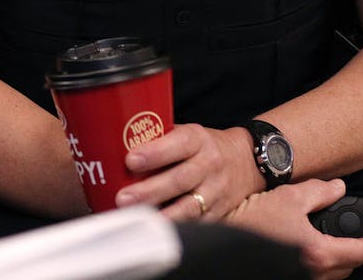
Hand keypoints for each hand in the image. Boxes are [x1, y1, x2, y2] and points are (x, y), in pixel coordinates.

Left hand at [113, 123, 259, 222]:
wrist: (246, 161)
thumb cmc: (203, 145)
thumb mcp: (186, 133)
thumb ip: (158, 138)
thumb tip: (116, 143)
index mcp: (198, 139)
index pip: (177, 145)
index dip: (154, 153)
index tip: (130, 160)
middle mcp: (209, 164)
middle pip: (179, 180)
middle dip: (149, 190)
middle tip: (123, 197)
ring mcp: (216, 191)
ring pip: (189, 206)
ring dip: (162, 214)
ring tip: (138, 218)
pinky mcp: (219, 211)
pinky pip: (198, 223)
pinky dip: (178, 227)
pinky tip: (158, 229)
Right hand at [227, 180, 362, 279]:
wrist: (222, 240)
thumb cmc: (252, 219)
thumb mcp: (288, 197)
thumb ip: (318, 192)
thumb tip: (338, 188)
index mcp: (319, 252)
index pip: (360, 252)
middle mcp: (314, 272)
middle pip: (349, 267)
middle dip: (357, 254)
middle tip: (358, 240)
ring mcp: (300, 278)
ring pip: (333, 276)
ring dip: (338, 262)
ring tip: (334, 245)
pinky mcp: (286, 277)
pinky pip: (315, 277)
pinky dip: (320, 266)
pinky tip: (309, 253)